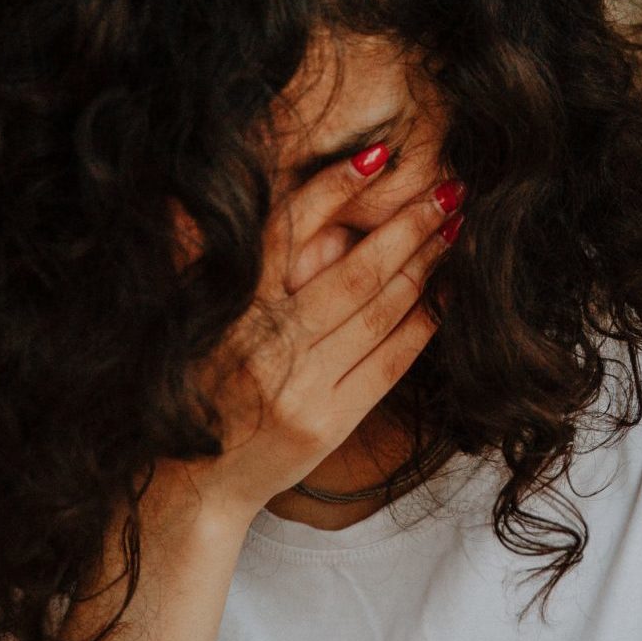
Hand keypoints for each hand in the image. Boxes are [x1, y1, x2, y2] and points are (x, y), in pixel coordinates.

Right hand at [153, 145, 464, 534]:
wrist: (188, 486)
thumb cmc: (195, 388)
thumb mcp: (199, 318)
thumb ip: (244, 266)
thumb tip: (305, 208)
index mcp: (226, 309)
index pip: (287, 232)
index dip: (334, 189)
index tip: (377, 153)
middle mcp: (262, 347)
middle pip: (353, 273)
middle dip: (407, 226)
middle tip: (448, 189)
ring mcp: (299, 390)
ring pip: (378, 314)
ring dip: (424, 267)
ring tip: (453, 230)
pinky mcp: (327, 424)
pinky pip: (387, 363)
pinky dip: (421, 325)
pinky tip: (445, 295)